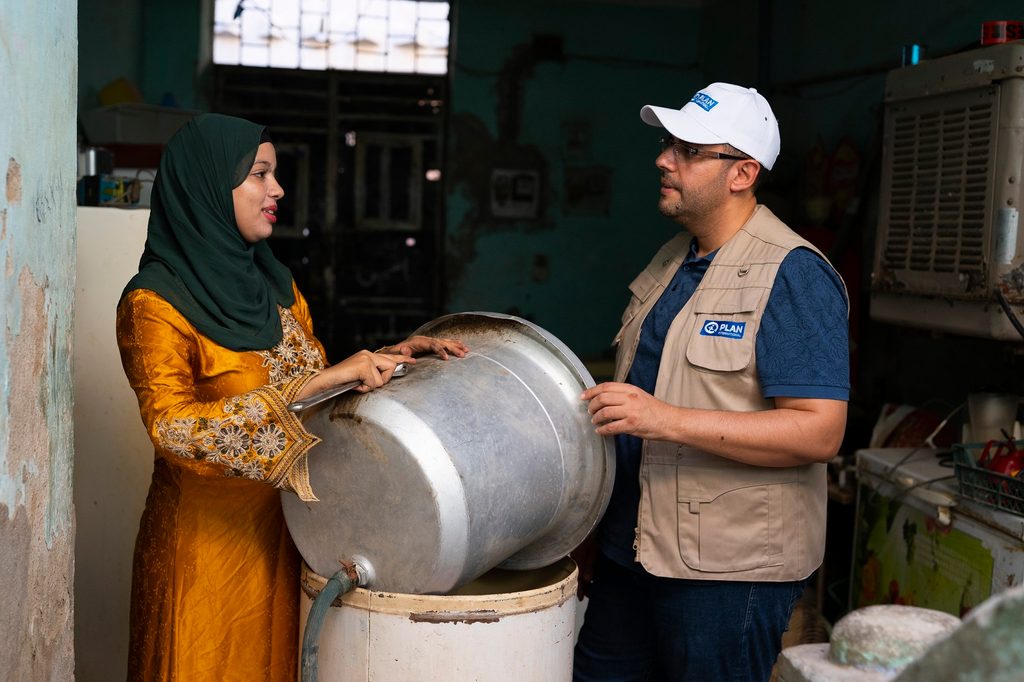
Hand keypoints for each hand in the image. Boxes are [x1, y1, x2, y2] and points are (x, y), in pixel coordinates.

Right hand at [295, 350, 414, 400]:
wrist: (323, 382)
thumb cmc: (340, 383)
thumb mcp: (360, 378)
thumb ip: (373, 375)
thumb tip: (384, 379)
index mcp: (367, 355)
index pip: (389, 357)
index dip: (402, 359)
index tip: (412, 360)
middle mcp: (368, 353)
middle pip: (390, 366)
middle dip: (382, 379)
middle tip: (364, 383)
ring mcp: (366, 358)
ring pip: (382, 377)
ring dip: (371, 385)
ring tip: (357, 384)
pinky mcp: (364, 365)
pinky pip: (374, 382)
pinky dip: (365, 387)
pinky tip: (354, 384)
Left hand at [381, 335, 468, 359]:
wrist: (398, 348)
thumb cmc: (398, 352)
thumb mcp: (398, 352)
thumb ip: (402, 352)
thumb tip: (405, 351)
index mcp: (420, 342)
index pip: (433, 345)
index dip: (440, 351)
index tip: (447, 358)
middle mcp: (427, 339)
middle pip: (443, 342)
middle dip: (453, 348)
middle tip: (462, 355)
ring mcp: (431, 340)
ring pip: (446, 342)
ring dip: (457, 346)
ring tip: (466, 350)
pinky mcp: (434, 343)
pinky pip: (446, 342)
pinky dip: (455, 344)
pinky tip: (463, 346)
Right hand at [569, 531, 598, 600]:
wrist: (588, 521)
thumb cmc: (592, 535)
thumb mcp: (593, 551)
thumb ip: (590, 565)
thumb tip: (587, 579)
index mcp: (579, 561)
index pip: (579, 579)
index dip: (580, 589)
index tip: (580, 598)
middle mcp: (575, 558)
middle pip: (577, 575)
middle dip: (580, 585)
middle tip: (584, 594)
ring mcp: (576, 553)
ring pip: (578, 569)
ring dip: (581, 578)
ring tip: (586, 585)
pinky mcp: (578, 549)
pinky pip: (579, 563)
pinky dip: (582, 569)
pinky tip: (585, 571)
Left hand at [581, 382, 672, 438]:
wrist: (670, 421)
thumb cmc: (655, 410)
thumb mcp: (639, 395)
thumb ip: (623, 394)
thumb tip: (603, 397)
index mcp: (631, 389)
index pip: (606, 386)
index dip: (591, 391)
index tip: (583, 396)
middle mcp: (630, 398)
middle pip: (602, 398)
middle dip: (592, 405)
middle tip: (590, 411)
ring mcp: (631, 411)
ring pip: (604, 412)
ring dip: (596, 418)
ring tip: (595, 421)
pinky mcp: (632, 425)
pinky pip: (611, 427)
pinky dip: (602, 430)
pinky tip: (601, 431)